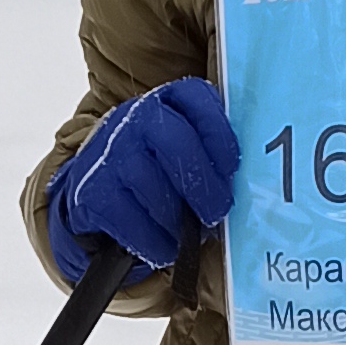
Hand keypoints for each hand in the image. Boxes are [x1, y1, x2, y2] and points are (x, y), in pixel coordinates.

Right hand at [49, 77, 237, 275]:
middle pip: (177, 144)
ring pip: (154, 187)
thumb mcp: (181, 149)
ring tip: (185, 234)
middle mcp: (133, 118)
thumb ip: (211, 154)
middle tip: (216, 213)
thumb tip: (254, 187)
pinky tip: (161, 246)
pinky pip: (131, 221)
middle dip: (203, 186)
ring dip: (177, 221)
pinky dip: (153, 242)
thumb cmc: (155, 173)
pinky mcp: (91, 192)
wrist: (95, 193)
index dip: (218, 133)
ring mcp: (109, 153)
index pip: (194, 97)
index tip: (231, 168)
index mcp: (165, 102)